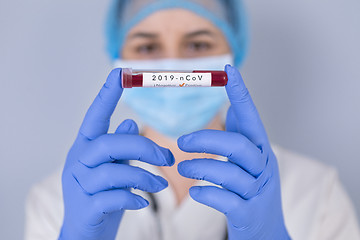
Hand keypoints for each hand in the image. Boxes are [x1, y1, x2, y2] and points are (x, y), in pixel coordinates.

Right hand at [59, 69, 173, 239]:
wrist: (84, 232)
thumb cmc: (101, 195)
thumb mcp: (112, 167)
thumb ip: (120, 146)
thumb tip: (131, 122)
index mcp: (85, 147)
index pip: (95, 116)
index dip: (107, 95)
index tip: (121, 73)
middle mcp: (78, 161)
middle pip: (110, 144)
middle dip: (144, 149)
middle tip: (169, 159)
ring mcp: (79, 185)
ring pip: (113, 171)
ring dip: (144, 176)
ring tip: (160, 184)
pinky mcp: (86, 208)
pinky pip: (112, 197)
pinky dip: (133, 197)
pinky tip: (142, 201)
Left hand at [177, 65, 289, 238]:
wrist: (266, 231)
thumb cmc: (251, 189)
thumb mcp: (249, 160)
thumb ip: (240, 135)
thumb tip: (231, 107)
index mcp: (260, 149)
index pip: (252, 117)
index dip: (241, 94)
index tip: (228, 71)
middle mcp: (262, 167)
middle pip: (238, 146)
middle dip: (207, 140)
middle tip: (181, 141)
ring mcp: (257, 192)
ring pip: (230, 174)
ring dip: (201, 167)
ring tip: (181, 166)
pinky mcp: (248, 214)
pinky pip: (226, 201)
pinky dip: (207, 193)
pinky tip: (195, 191)